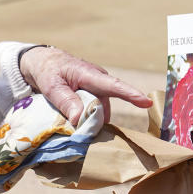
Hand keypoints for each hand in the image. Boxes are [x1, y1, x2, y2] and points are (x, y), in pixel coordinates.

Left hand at [18, 46, 151, 125]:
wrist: (45, 63)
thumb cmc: (48, 71)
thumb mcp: (51, 86)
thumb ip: (65, 101)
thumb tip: (80, 119)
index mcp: (89, 74)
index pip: (113, 85)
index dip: (131, 95)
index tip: (147, 103)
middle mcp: (99, 81)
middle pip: (104, 107)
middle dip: (95, 121)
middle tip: (77, 130)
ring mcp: (98, 89)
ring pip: (100, 111)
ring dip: (90, 120)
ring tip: (72, 123)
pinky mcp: (95, 95)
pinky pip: (96, 111)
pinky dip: (89, 118)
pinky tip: (78, 121)